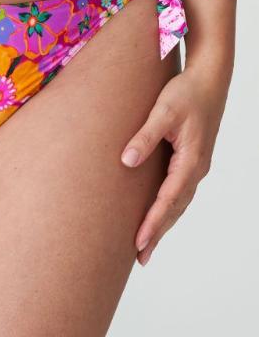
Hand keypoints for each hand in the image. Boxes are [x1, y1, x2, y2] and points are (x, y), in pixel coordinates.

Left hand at [120, 64, 228, 265]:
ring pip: (178, 203)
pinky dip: (168, 208)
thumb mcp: (163, 112)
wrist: (209, 79)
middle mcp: (196, 168)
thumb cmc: (186, 93)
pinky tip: (158, 214)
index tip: (139, 242)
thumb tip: (127, 161)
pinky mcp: (191, 160)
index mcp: (191, 160)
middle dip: (158, 232)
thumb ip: (145, 136)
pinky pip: (178, 191)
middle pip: (175, 208)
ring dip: (163, 224)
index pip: (168, 199)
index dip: (153, 222)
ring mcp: (195, 166)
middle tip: (140, 257)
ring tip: (146, 245)